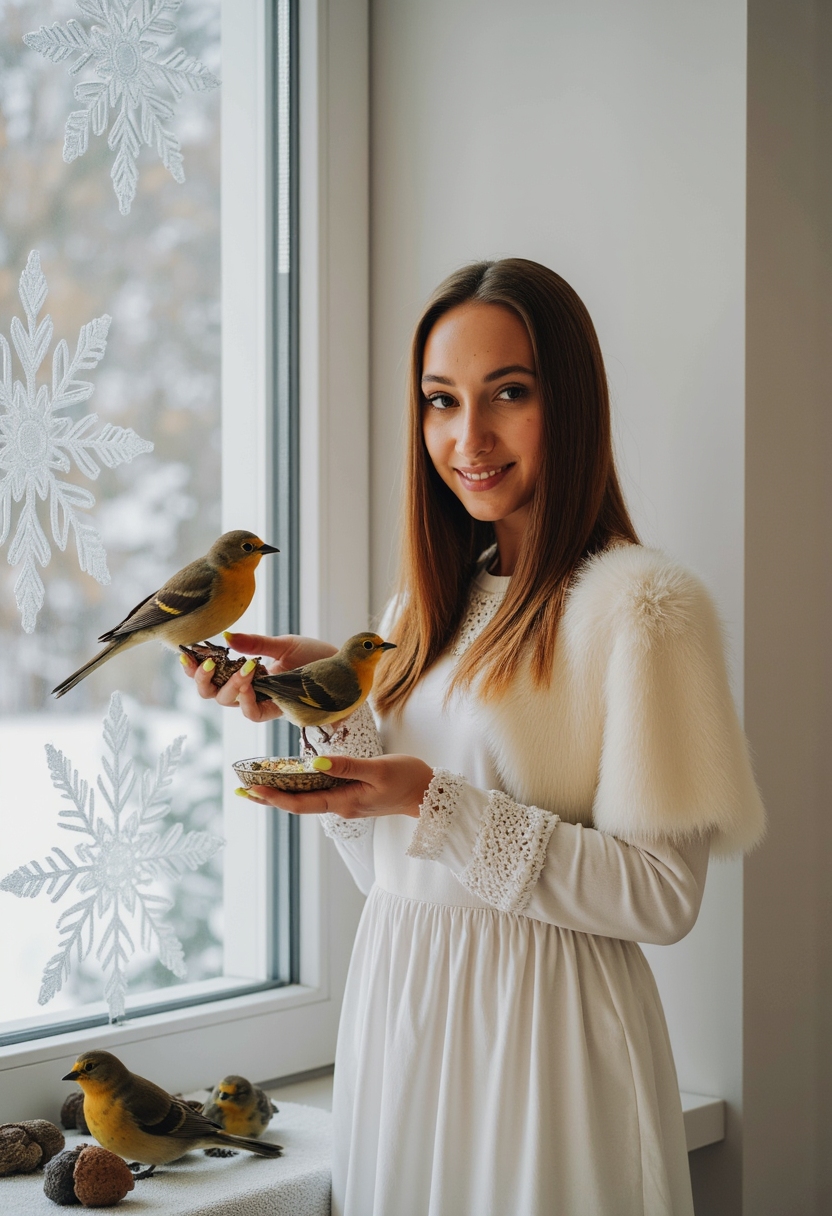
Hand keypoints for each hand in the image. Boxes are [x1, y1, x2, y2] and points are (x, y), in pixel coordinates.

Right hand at [180, 632, 337, 722]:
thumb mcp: (282, 644)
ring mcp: (264, 702)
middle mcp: (251, 691)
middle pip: (213, 694)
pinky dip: (246, 699)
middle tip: (207, 662)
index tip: (185, 654)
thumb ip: (254, 643)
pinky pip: (254, 713)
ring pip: (230, 704)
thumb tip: (226, 636)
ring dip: (228, 686)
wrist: (344, 668)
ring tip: (239, 668)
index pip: (212, 675)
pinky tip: (248, 681)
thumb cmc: (315, 655)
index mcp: (246, 673)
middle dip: (203, 680)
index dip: (194, 670)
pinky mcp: (279, 711)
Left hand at [240, 753, 433, 819]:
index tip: (251, 788)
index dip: (274, 797)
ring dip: (282, 791)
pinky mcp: (352, 794)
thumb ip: (347, 766)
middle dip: (269, 797)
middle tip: (241, 787)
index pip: (300, 803)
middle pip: (297, 803)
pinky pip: (319, 791)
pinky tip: (291, 776)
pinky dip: (301, 785)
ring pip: (306, 797)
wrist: (430, 794)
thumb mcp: (378, 769)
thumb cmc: (407, 779)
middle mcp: (340, 805)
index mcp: (343, 802)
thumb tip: (315, 762)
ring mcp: (346, 801)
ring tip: (257, 782)